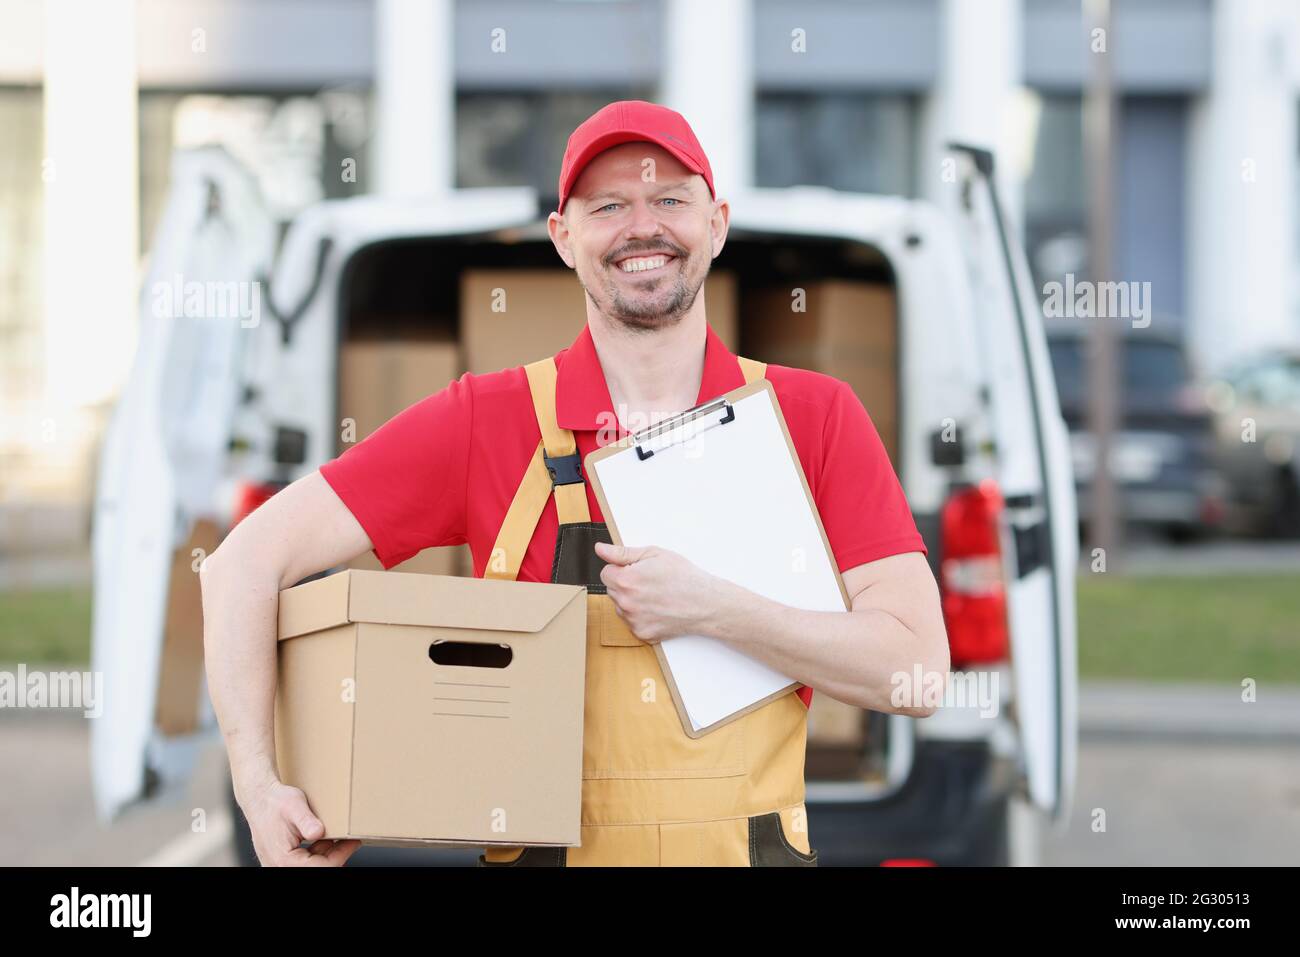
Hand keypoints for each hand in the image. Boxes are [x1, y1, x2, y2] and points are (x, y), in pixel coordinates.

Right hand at [238, 776, 360, 866]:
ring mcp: (280, 865)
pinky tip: (325, 838)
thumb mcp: (294, 806)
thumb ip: (306, 821)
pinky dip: (318, 851)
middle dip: (336, 855)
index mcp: (283, 859)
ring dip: (328, 853)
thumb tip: (318, 832)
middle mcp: (279, 866)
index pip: (320, 867)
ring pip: (313, 866)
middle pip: (318, 868)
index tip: (353, 842)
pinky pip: (306, 862)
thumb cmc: (275, 802)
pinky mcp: (283, 861)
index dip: (341, 855)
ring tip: (339, 836)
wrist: (259, 799)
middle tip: (350, 839)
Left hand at [594, 541, 725, 643]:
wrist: (705, 603)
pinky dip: (641, 616)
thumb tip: (600, 549)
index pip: (605, 573)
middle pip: (612, 590)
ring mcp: (634, 621)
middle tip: (649, 581)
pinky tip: (657, 608)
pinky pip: (632, 622)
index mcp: (626, 580)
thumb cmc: (684, 577)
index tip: (637, 570)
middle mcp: (626, 603)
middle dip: (625, 584)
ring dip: (631, 601)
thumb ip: (622, 552)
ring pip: (621, 607)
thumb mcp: (654, 554)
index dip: (621, 568)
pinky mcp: (642, 634)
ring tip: (655, 595)